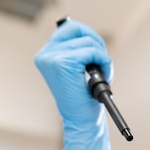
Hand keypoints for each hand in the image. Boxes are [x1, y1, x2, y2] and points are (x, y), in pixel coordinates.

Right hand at [34, 18, 112, 149]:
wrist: (82, 121)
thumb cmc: (83, 98)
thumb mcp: (77, 71)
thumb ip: (76, 51)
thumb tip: (85, 33)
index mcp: (46, 55)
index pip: (69, 28)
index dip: (88, 37)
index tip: (96, 53)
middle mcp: (45, 54)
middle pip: (78, 29)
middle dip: (97, 44)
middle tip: (102, 62)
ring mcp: (52, 58)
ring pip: (88, 41)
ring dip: (103, 57)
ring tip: (102, 75)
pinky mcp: (63, 63)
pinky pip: (93, 52)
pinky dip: (104, 62)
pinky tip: (104, 77)